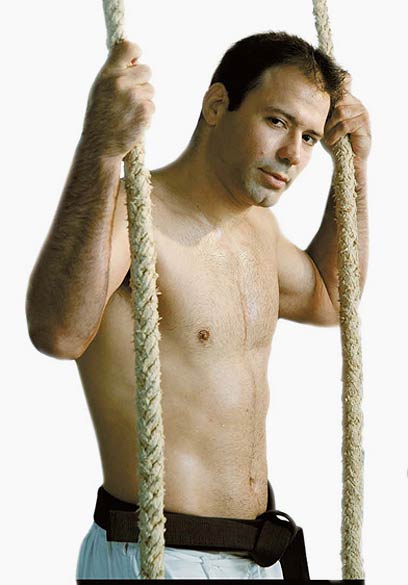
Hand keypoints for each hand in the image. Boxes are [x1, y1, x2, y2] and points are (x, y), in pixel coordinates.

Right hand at [81, 40, 154, 158]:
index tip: (136, 60)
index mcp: (108, 74)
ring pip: (150, 90)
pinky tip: (132, 122)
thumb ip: (115, 75)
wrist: (100, 146)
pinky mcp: (145, 112)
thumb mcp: (100, 90)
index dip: (136, 52)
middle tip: (131, 96)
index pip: (127, 48)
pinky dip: (145, 115)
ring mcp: (134, 97)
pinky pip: (152, 106)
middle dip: (142, 82)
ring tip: (128, 112)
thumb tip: (135, 62)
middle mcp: (121, 82)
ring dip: (144, 100)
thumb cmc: (99, 119)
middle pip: (147, 70)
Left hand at [322, 75, 370, 164]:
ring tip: (329, 136)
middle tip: (324, 129)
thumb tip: (307, 95)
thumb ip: (322, 109)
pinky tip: (333, 141)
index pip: (342, 83)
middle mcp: (356, 103)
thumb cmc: (335, 141)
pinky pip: (345, 124)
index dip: (332, 85)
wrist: (348, 159)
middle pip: (338, 99)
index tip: (318, 86)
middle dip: (327, 115)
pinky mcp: (363, 123)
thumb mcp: (325, 122)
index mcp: (347, 100)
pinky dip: (335, 134)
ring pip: (340, 112)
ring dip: (331, 127)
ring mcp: (361, 112)